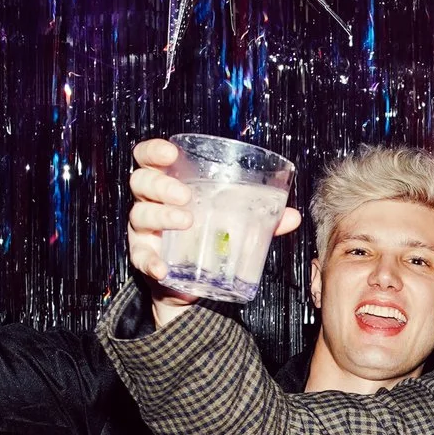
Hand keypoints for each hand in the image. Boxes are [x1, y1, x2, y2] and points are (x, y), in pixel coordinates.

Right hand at [126, 138, 303, 328]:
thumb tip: (293, 216)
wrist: (187, 282)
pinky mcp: (145, 258)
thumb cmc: (206, 238)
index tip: (171, 153)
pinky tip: (162, 269)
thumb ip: (259, 216)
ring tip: (186, 222)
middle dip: (162, 185)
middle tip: (186, 196)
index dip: (154, 152)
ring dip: (162, 216)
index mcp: (168, 185)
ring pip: (140, 215)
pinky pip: (141, 258)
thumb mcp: (231, 222)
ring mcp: (144, 231)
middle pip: (142, 183)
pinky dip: (150, 262)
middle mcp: (150, 204)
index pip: (148, 159)